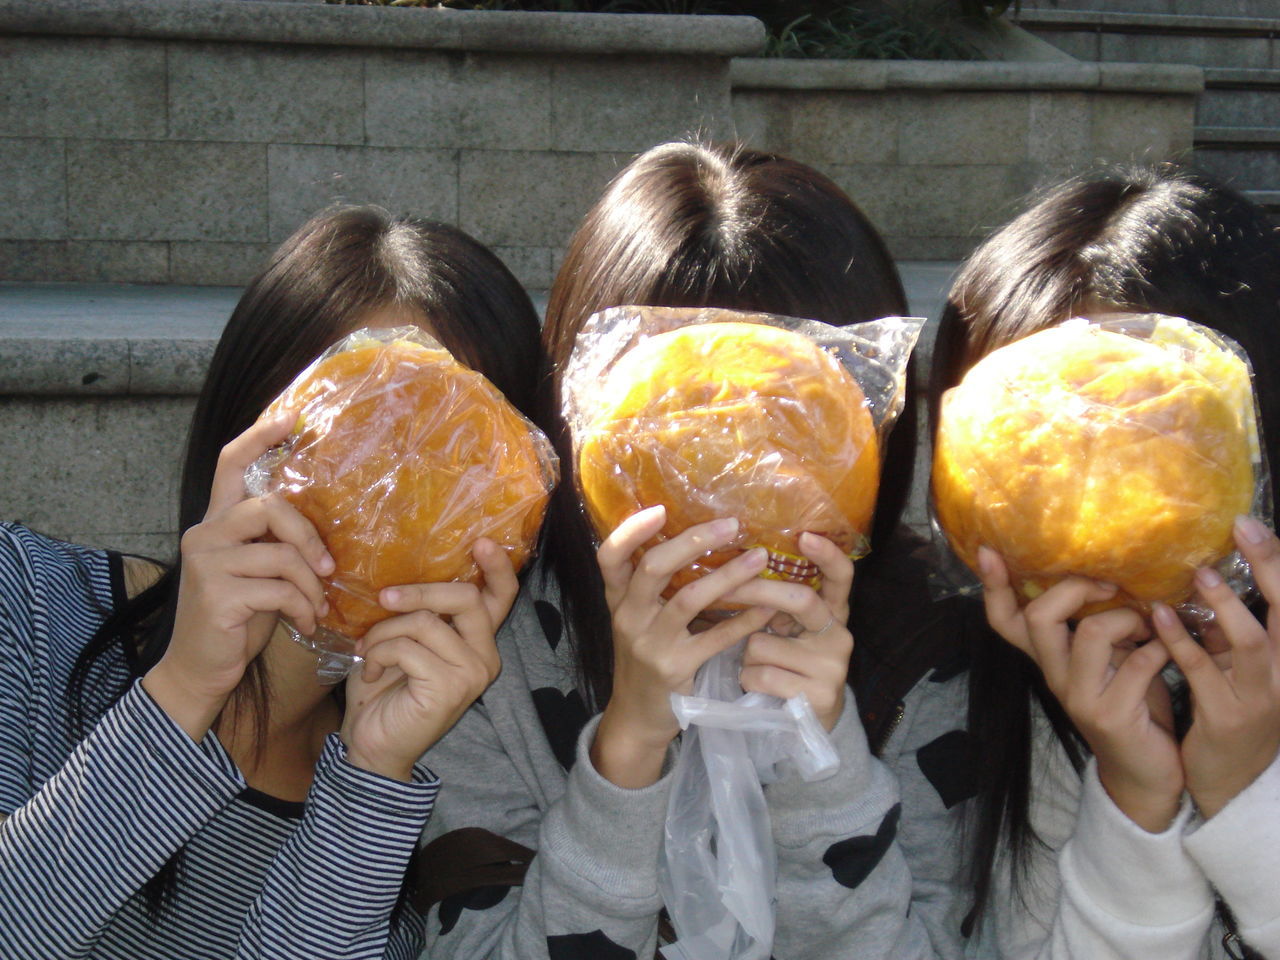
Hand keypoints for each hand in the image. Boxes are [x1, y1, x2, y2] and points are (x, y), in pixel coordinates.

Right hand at [144, 414, 332, 739]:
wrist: (199, 671)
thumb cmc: (238, 619)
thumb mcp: (260, 572)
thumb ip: (276, 543)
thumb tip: (324, 527)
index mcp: (216, 523)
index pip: (231, 463)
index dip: (260, 436)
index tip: (293, 416)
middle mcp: (205, 534)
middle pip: (269, 505)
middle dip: (310, 535)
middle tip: (329, 568)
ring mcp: (207, 563)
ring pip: (282, 554)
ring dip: (312, 586)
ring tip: (317, 607)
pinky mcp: (216, 595)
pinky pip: (280, 590)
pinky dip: (303, 608)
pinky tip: (304, 624)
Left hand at [341, 539, 514, 780]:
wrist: (371, 746)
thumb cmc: (384, 691)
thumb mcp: (403, 642)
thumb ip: (418, 614)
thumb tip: (401, 572)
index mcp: (478, 641)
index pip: (500, 598)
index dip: (497, 567)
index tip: (481, 541)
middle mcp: (485, 656)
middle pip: (465, 598)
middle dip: (420, 592)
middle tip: (384, 596)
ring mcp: (472, 674)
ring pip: (427, 623)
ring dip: (385, 632)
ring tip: (368, 651)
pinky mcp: (450, 688)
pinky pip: (409, 647)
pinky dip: (380, 654)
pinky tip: (370, 673)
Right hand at [591, 506, 776, 786]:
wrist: (638, 716)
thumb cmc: (643, 656)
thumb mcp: (636, 618)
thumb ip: (650, 585)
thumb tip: (694, 535)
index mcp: (617, 599)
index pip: (610, 557)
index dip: (631, 530)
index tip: (661, 508)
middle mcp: (628, 617)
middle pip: (654, 568)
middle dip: (694, 542)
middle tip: (731, 525)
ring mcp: (651, 645)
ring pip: (689, 599)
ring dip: (729, 576)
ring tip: (760, 558)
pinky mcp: (676, 668)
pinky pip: (715, 638)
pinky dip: (744, 620)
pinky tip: (768, 608)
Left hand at [722, 532, 854, 730]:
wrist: (804, 726)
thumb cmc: (786, 667)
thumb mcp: (788, 632)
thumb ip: (777, 604)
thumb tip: (735, 565)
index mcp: (832, 614)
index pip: (841, 577)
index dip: (827, 555)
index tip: (805, 536)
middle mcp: (839, 636)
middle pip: (799, 600)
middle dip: (756, 592)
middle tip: (725, 588)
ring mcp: (832, 668)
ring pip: (764, 643)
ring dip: (746, 654)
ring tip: (756, 667)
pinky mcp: (819, 696)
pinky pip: (762, 674)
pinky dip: (748, 678)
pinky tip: (758, 687)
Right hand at [978, 547, 1181, 830]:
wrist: (1145, 774)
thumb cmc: (1132, 705)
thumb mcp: (1110, 659)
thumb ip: (1102, 626)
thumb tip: (1115, 575)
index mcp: (1049, 658)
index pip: (1004, 620)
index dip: (993, 586)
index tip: (988, 550)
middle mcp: (1054, 675)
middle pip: (1038, 617)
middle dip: (1075, 589)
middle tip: (1108, 585)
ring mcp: (1079, 697)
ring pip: (1088, 634)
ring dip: (1127, 619)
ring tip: (1148, 625)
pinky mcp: (1111, 716)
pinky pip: (1136, 665)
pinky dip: (1159, 650)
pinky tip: (1169, 652)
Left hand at [1151, 515, 1279, 819]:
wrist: (1229, 778)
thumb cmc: (1231, 708)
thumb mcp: (1237, 664)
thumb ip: (1229, 628)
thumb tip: (1204, 576)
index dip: (1276, 562)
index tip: (1250, 524)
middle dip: (1271, 570)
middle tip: (1245, 531)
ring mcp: (1261, 697)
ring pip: (1254, 645)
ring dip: (1227, 607)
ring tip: (1202, 574)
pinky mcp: (1227, 718)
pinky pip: (1203, 673)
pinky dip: (1182, 642)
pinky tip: (1158, 616)